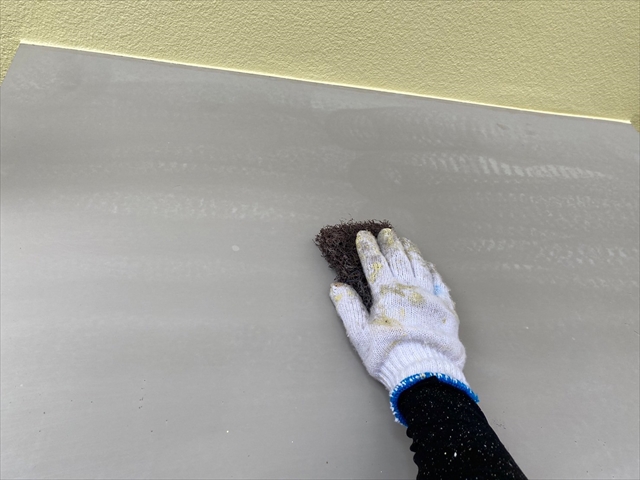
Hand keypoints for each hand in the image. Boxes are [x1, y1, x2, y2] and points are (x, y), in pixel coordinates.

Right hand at [329, 228, 476, 423]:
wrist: (424, 370)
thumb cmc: (387, 354)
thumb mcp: (359, 334)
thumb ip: (348, 308)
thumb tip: (336, 286)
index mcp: (386, 293)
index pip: (375, 263)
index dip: (368, 248)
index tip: (362, 236)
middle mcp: (409, 289)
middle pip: (399, 259)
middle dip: (390, 243)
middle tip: (386, 232)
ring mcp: (430, 296)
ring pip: (420, 266)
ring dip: (411, 251)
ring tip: (406, 241)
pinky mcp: (446, 308)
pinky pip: (439, 283)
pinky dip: (432, 271)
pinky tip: (429, 265)